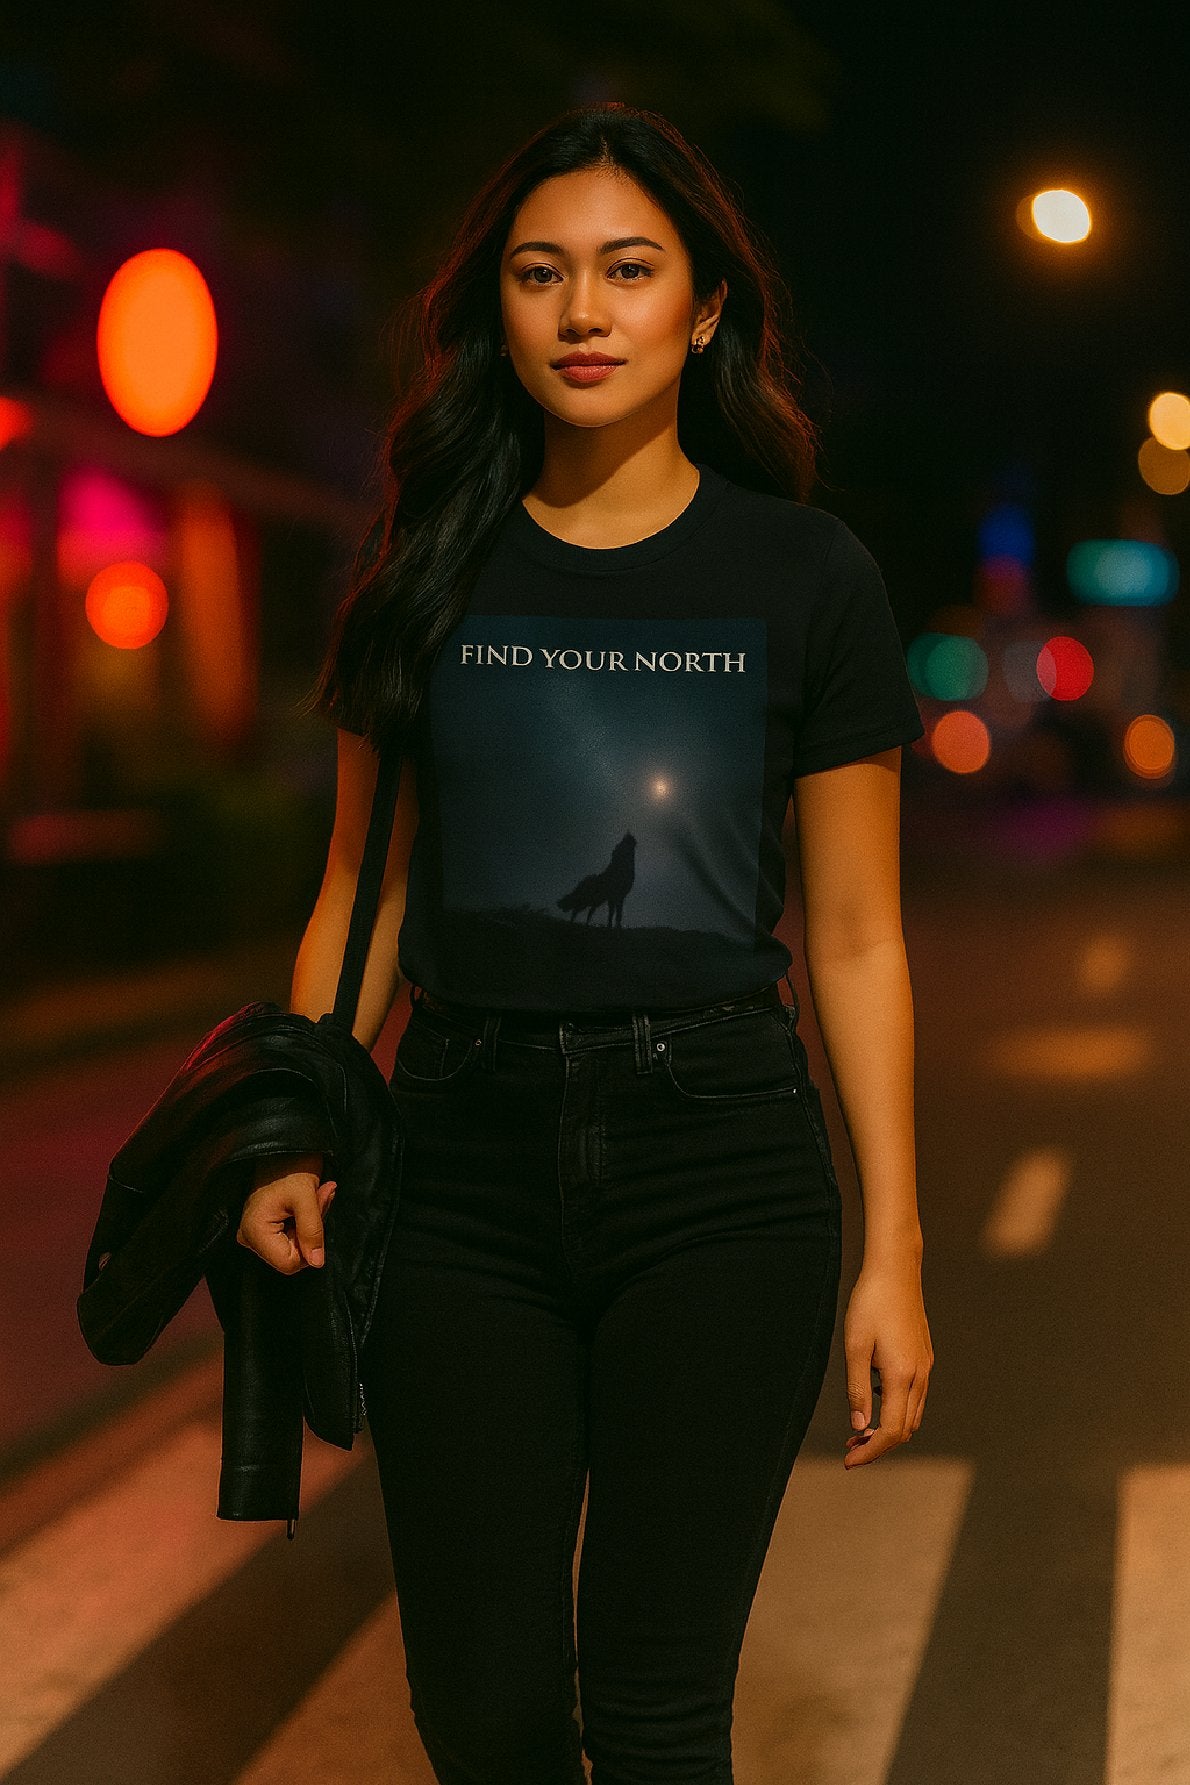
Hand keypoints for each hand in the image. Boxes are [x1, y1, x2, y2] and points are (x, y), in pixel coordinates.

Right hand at [236, 1153, 337, 1275]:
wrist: (284, 1147)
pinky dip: (303, 1222)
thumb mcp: (307, 1198)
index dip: (308, 1247)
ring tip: (316, 1196)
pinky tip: (309, 1201)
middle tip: (321, 1200)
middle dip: (310, 1233)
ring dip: (310, 1225)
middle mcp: (248, 1238)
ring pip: (292, 1247)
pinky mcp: (260, 1229)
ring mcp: (252, 1235)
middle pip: (290, 1256)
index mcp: (254, 1232)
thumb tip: (317, 1263)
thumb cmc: (293, 1167)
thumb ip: (312, 1231)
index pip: (288, 1263)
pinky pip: (288, 1237)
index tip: (316, 1217)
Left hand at [842, 1256, 932, 1468]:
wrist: (896, 1271)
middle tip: (850, 1450)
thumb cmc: (870, 1304)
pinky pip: (915, 1395)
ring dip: (889, 1428)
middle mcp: (919, 1375)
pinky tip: (875, 1397)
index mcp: (902, 1376)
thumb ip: (858, 1389)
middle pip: (906, 1428)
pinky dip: (897, 1409)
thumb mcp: (855, 1346)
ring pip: (913, 1414)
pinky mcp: (923, 1356)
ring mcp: (925, 1366)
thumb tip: (859, 1427)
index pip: (892, 1431)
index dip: (871, 1452)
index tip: (849, 1461)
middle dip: (879, 1445)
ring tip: (860, 1431)